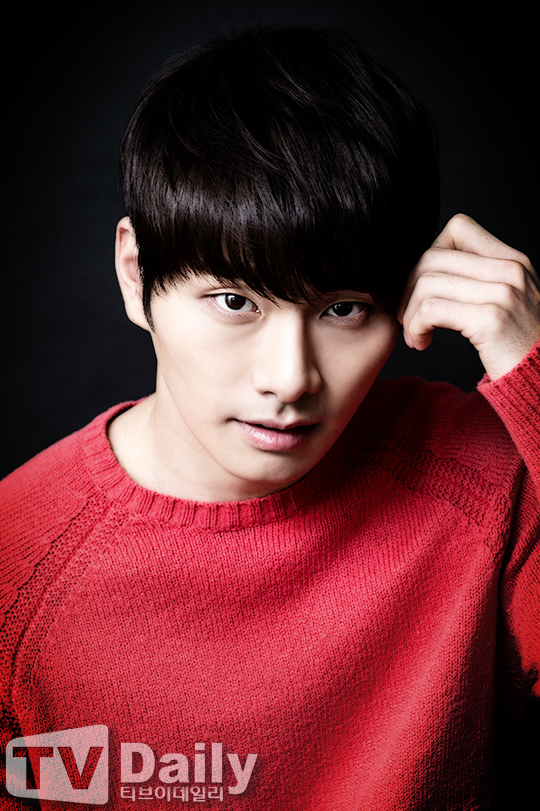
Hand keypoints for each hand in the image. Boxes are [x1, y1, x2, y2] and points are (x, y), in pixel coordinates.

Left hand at [397, 214, 539, 379]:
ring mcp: (503, 293)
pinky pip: (430, 310)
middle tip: (408, 316)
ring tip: (415, 334)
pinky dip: (415, 327)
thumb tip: (429, 267)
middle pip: (432, 257)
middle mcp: (510, 270)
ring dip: (409, 313)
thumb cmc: (519, 348)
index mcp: (513, 261)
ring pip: (426, 284)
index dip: (429, 255)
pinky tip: (421, 342)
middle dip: (408, 289)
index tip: (424, 288)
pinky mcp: (490, 320)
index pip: (458, 227)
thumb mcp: (507, 301)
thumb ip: (479, 280)